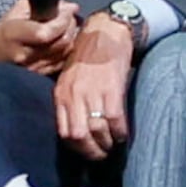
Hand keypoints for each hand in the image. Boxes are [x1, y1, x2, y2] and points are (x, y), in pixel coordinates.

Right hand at [0, 0, 78, 71]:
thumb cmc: (4, 31)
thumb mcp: (17, 10)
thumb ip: (41, 4)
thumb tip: (67, 6)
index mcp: (15, 35)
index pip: (47, 32)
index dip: (63, 19)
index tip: (70, 8)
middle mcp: (25, 55)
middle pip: (61, 42)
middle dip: (70, 25)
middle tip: (69, 15)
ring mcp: (33, 68)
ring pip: (65, 53)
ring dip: (71, 36)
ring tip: (67, 26)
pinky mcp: (40, 75)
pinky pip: (63, 62)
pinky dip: (67, 49)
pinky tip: (64, 40)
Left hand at [55, 14, 135, 159]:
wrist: (105, 32)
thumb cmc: (88, 56)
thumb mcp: (69, 79)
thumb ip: (70, 101)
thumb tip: (77, 129)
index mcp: (61, 94)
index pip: (63, 132)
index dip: (76, 147)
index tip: (87, 151)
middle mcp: (74, 94)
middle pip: (78, 136)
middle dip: (92, 151)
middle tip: (102, 154)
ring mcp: (92, 91)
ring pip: (96, 131)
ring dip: (108, 143)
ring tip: (114, 144)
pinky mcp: (111, 88)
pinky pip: (114, 119)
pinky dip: (120, 132)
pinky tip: (123, 133)